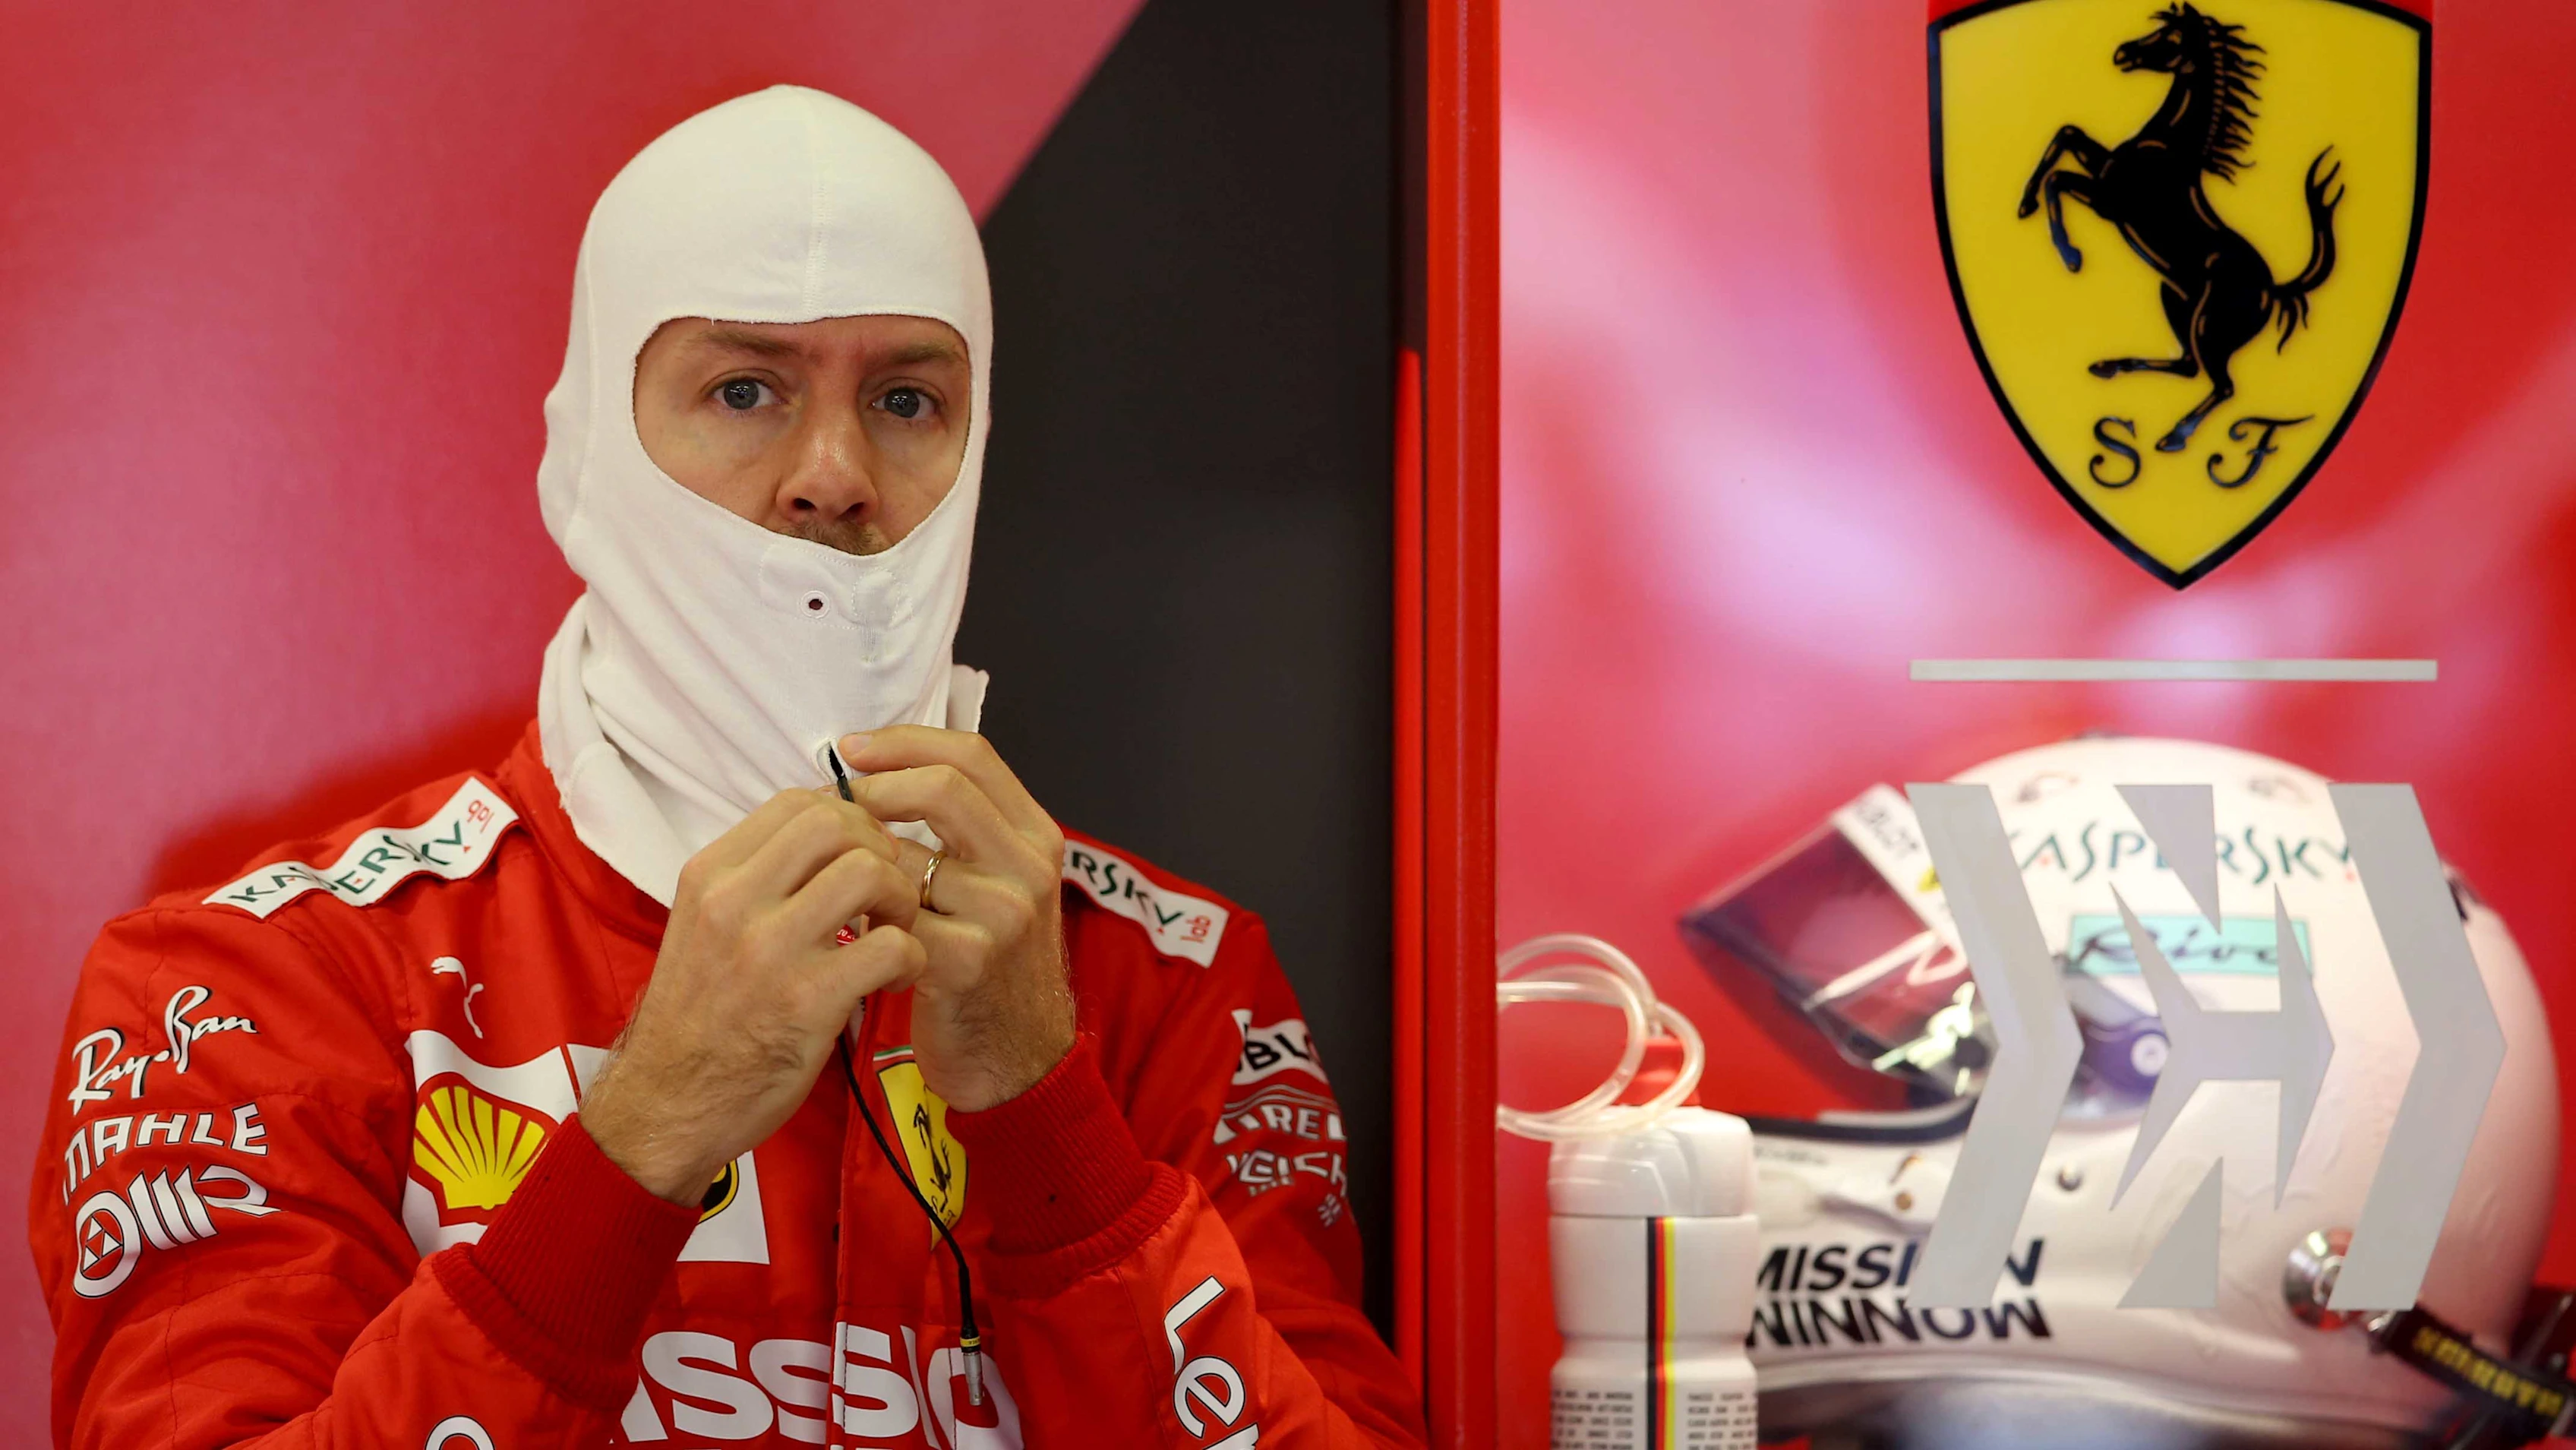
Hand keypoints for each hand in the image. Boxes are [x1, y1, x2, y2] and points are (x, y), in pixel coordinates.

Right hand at [582, 789, 926, 1204]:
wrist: (664, 1106)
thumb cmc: (698, 1016)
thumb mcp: (703, 926)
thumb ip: (756, 880)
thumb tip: (828, 836)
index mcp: (710, 875)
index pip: (797, 801)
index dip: (850, 818)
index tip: (861, 857)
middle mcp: (734, 901)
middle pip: (837, 823)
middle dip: (881, 850)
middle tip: (886, 894)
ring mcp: (769, 950)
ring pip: (870, 873)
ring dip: (903, 900)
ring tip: (895, 933)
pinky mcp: (806, 1001)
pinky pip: (892, 946)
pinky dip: (912, 958)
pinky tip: (896, 978)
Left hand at [839, 727, 1075, 1111]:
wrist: (1015, 1054)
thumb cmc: (990, 961)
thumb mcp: (997, 882)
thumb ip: (960, 830)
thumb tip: (871, 770)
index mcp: (1035, 834)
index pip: (971, 755)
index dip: (905, 742)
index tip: (850, 749)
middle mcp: (1030, 867)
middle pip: (944, 787)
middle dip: (874, 789)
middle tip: (831, 807)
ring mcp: (1005, 915)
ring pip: (907, 857)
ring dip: (858, 865)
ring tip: (835, 882)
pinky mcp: (970, 962)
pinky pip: (893, 919)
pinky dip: (861, 920)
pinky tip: (850, 934)